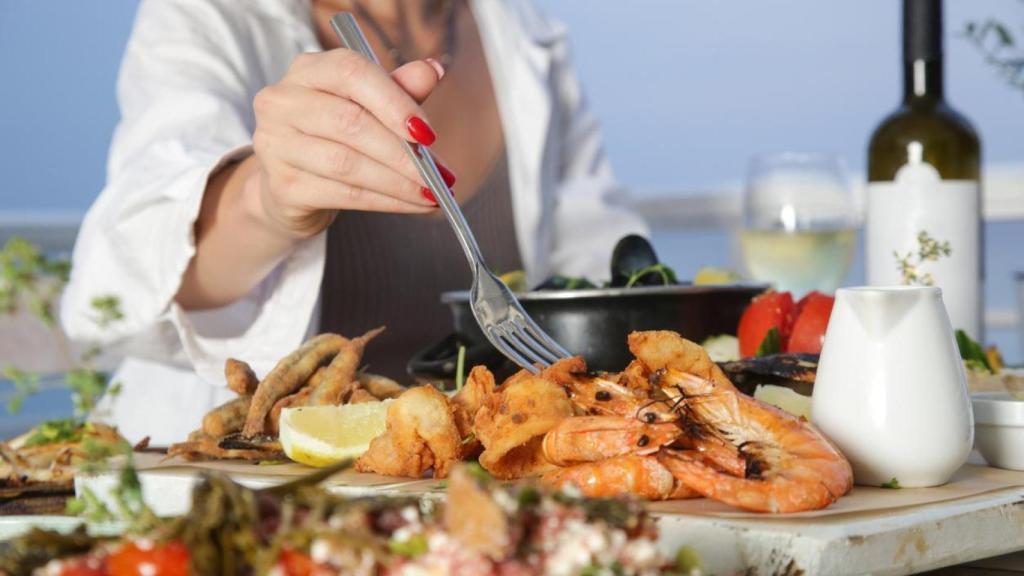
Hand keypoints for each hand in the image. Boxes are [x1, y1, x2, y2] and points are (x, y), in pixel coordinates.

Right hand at [250, 50, 453, 238]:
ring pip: (348, 164)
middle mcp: (282, 101)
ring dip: (398, 182)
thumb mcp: (368, 106)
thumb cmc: (335, 137)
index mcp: (308, 70)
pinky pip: (344, 195)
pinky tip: (412, 204)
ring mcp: (276, 145)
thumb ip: (397, 88)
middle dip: (402, 152)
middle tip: (438, 174)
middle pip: (350, 123)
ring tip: (431, 192)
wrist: (294, 186)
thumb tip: (432, 70)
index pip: (351, 72)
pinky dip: (386, 201)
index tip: (428, 133)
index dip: (394, 102)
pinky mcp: (283, 187)